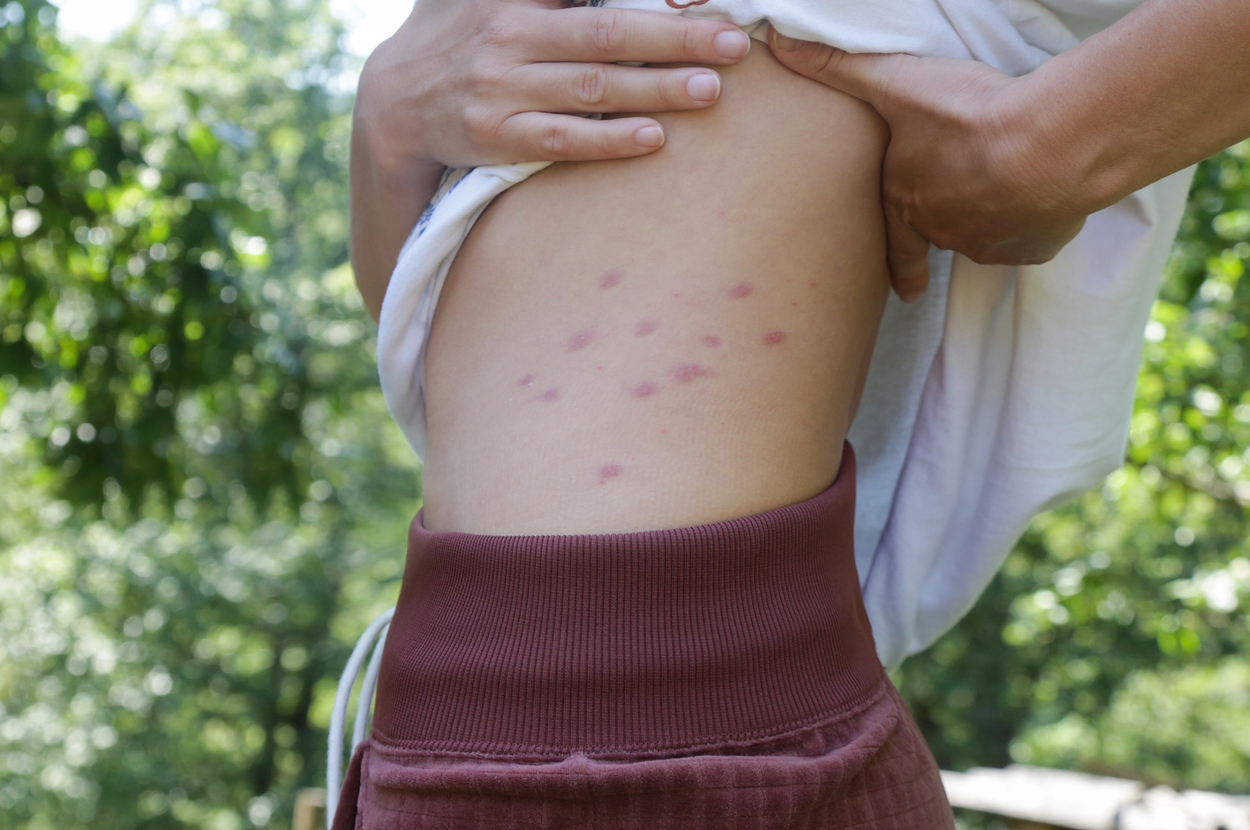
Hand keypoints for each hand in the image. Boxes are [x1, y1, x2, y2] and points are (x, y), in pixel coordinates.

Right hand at [356, 0, 751, 176]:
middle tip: (734, 42)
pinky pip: (563, 139)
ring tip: (711, 90)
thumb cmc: (463, 32)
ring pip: (593, 87)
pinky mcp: (498, 136)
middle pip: (608, 32)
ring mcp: (502, 87)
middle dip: (677, 38)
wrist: (395, 100)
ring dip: (657, 89)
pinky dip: (610, 138)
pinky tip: (654, 137)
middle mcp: (510, 33)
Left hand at [768, 27, 1088, 300]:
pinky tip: (1040, 195)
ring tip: (1008, 190)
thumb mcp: (896, 84)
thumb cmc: (965, 118)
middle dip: (952, 219)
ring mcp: (993, 242)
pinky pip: (1031, 236)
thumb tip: (778, 43)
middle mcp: (947, 232)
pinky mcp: (1037, 244)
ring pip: (989, 233)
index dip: (902, 267)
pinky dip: (1034, 219)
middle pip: (945, 230)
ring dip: (994, 216)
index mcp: (909, 204)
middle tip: (966, 208)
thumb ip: (840, 68)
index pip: (897, 246)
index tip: (907, 291)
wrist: (1046, 145)